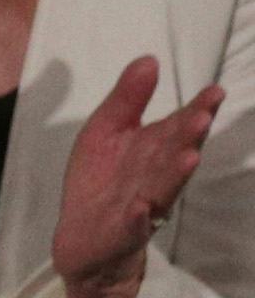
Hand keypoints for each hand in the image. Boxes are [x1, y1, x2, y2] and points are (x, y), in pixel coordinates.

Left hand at [54, 52, 224, 297]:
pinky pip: (133, 225)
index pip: (180, 126)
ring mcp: (144, 204)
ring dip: (175, 173)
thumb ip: (128, 98)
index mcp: (155, 149)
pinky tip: (141, 208)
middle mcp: (157, 175)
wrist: (84, 238)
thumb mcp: (107, 130)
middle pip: (176, 153)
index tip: (214, 91)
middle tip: (202, 118)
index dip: (198, 110)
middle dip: (189, 137)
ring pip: (163, 187)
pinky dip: (138, 217)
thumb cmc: (103, 179)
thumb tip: (149, 59)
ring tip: (189, 157)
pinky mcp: (123, 231)